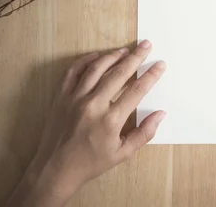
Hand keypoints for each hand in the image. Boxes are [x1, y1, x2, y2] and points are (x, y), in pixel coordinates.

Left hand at [6, 40, 165, 206]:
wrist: (55, 169)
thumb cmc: (91, 163)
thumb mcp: (122, 154)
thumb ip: (144, 133)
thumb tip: (160, 114)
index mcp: (111, 120)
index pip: (137, 90)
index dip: (151, 75)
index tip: (159, 64)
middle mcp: (93, 105)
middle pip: (119, 74)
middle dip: (136, 57)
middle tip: (146, 45)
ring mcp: (75, 99)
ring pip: (96, 68)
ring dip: (113, 56)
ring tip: (125, 50)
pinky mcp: (61, 97)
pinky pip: (73, 72)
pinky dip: (85, 60)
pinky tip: (97, 56)